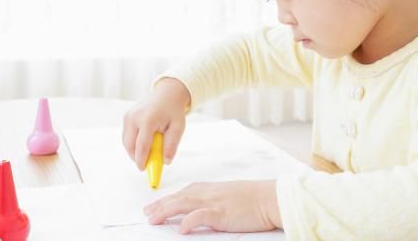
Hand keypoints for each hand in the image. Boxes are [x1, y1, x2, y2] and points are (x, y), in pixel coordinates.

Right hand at [122, 78, 190, 169]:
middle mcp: (134, 117)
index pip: (141, 146)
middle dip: (136, 157)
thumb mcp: (178, 127)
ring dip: (135, 150)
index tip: (143, 169)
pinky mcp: (126, 117)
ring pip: (126, 142)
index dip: (141, 160)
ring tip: (149, 150)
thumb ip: (172, 144)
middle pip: (130, 145)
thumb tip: (166, 161)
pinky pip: (127, 136)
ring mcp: (128, 116)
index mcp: (147, 120)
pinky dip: (134, 143)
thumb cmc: (173, 111)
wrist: (167, 94)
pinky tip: (145, 141)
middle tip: (147, 163)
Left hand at [143, 180, 281, 233]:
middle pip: (179, 197)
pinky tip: (180, 229)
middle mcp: (209, 193)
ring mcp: (215, 202)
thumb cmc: (254, 199)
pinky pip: (202, 216)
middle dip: (160, 205)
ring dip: (166, 211)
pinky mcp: (222, 214)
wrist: (270, 198)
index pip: (183, 192)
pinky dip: (190, 221)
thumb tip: (200, 209)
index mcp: (211, 188)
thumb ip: (214, 200)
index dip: (167, 199)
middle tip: (147, 214)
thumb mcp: (229, 195)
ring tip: (153, 220)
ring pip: (184, 204)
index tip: (154, 206)